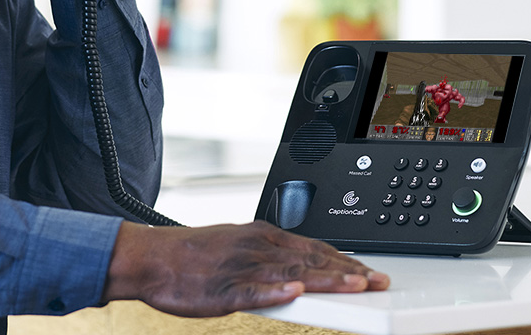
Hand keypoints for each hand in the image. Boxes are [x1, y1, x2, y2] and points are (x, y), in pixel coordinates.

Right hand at [103, 221, 389, 317]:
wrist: (152, 258)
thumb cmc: (192, 255)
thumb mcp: (237, 244)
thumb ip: (269, 256)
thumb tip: (301, 268)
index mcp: (260, 236)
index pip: (313, 247)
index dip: (345, 260)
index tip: (370, 271)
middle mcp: (256, 248)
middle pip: (310, 260)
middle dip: (348, 271)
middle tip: (378, 282)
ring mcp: (241, 268)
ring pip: (290, 274)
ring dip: (324, 280)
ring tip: (354, 286)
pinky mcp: (223, 290)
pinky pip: (253, 291)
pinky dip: (275, 292)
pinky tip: (294, 294)